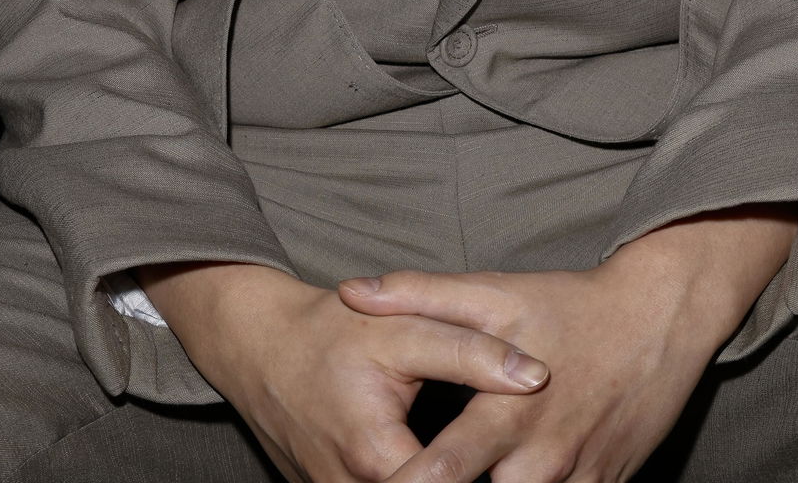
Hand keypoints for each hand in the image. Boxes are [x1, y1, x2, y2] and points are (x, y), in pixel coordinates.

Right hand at [134, 260, 549, 482]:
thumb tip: (537, 378)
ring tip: (492, 462)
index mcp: (378, 460)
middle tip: (518, 464)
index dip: (498, 473)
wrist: (260, 348)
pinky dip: (421, 480)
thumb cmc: (329, 335)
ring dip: (446, 477)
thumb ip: (470, 352)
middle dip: (473, 475)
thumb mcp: (402, 329)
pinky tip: (449, 465)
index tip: (525, 462)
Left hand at [337, 206, 797, 482]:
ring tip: (475, 472)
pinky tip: (515, 473)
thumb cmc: (568, 304)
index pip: (440, 471)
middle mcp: (541, 459)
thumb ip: (419, 295)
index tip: (378, 482)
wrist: (658, 317)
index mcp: (505, 411)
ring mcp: (576, 482)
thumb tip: (351, 293)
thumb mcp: (494, 292)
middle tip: (416, 479)